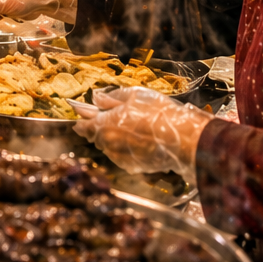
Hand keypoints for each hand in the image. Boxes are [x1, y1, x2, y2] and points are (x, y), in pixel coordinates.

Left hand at [73, 87, 213, 180]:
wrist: (183, 139)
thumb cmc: (158, 113)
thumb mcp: (133, 95)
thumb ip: (110, 98)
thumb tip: (95, 99)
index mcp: (104, 124)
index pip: (84, 125)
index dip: (81, 119)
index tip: (79, 116)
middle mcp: (108, 143)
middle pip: (97, 136)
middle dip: (100, 128)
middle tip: (114, 118)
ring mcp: (119, 157)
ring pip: (110, 146)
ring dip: (114, 138)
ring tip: (132, 128)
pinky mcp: (132, 166)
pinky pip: (122, 156)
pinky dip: (126, 149)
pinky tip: (140, 141)